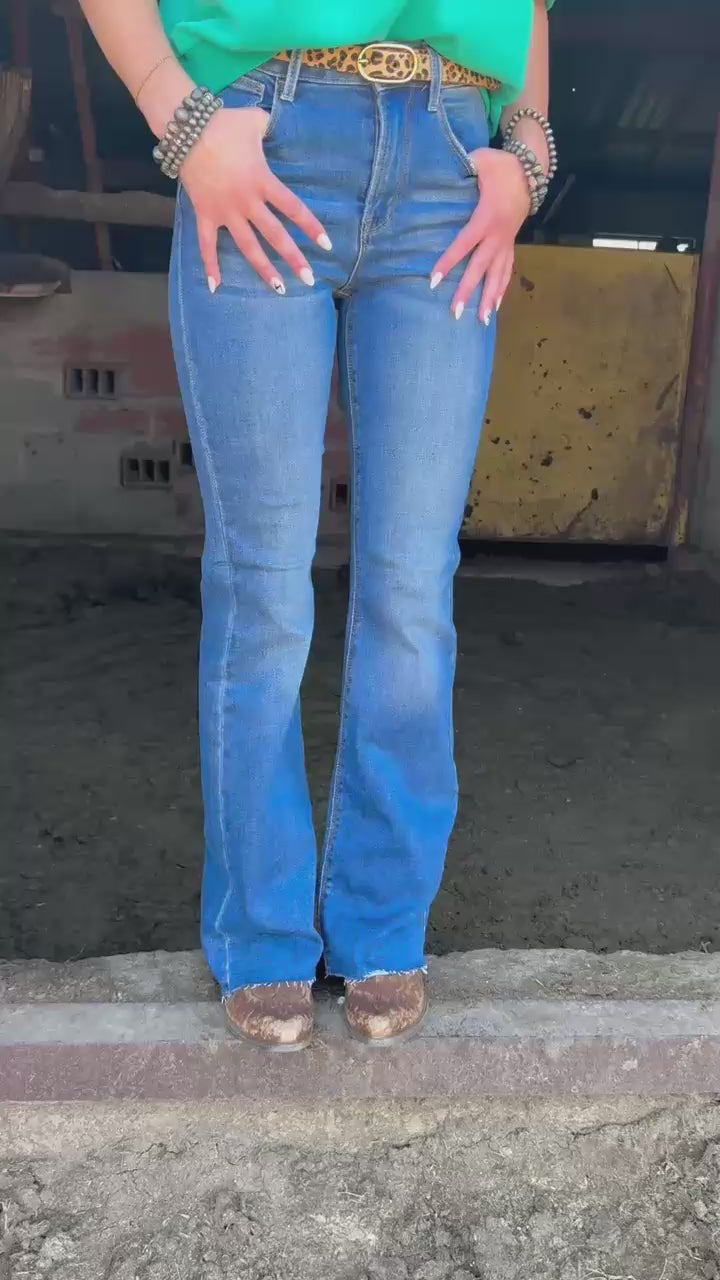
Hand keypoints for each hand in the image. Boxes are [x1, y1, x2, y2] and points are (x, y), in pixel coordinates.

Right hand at [180, 106, 330, 293]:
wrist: (187, 127)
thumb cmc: (224, 124)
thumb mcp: (255, 121)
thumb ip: (270, 126)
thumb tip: (279, 124)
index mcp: (263, 181)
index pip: (293, 209)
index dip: (311, 227)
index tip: (326, 245)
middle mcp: (247, 202)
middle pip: (275, 236)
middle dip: (293, 258)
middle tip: (309, 279)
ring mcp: (225, 212)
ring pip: (248, 247)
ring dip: (263, 269)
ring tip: (279, 289)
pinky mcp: (204, 214)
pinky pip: (206, 245)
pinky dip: (209, 266)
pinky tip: (214, 287)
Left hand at [430, 148, 530, 321]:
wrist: (530, 172)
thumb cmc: (500, 166)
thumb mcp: (480, 160)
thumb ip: (462, 166)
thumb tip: (440, 168)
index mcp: (487, 217)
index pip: (464, 244)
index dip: (449, 262)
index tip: (434, 281)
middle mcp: (498, 236)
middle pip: (481, 268)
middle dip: (468, 290)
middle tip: (455, 312)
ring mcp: (507, 243)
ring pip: (498, 275)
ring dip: (490, 299)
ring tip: (482, 321)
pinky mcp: (511, 245)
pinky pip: (507, 271)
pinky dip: (502, 290)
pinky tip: (495, 307)